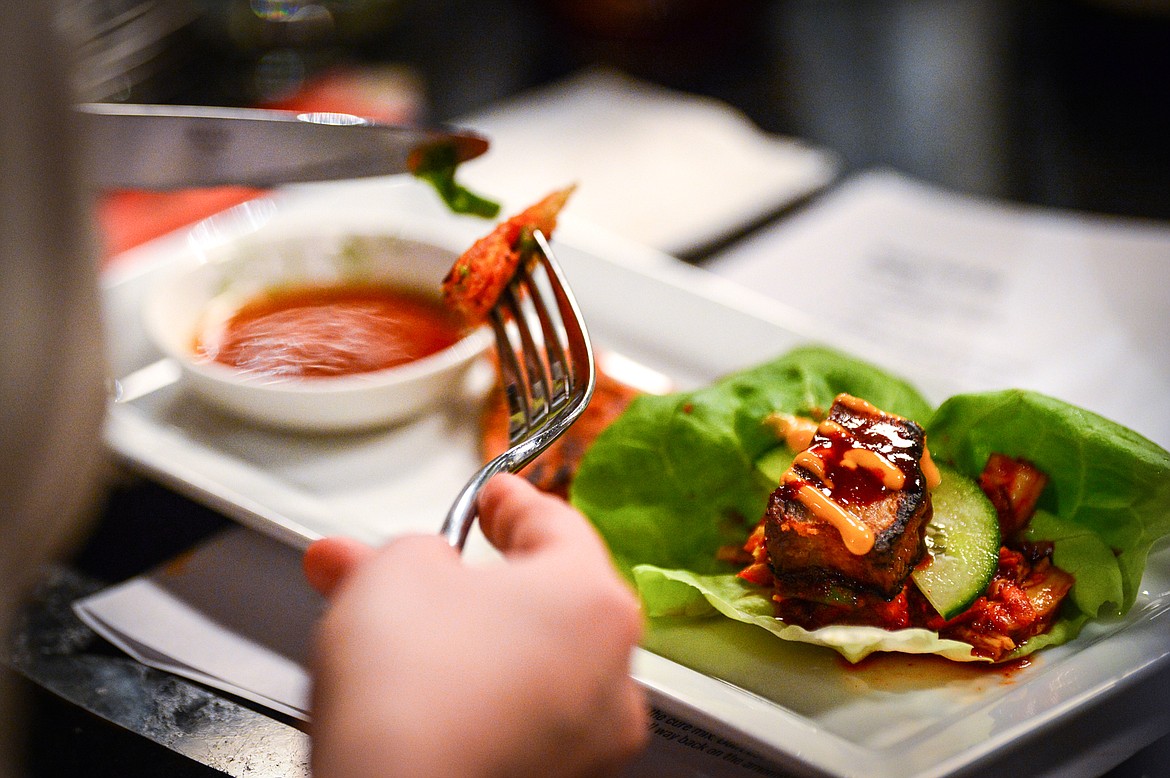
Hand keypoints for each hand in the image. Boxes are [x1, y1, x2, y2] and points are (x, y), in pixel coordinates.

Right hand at [303, 473, 647, 777]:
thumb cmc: (412, 693)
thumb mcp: (395, 572)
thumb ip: (414, 549)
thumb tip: (413, 561)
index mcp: (593, 600)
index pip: (556, 524)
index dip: (511, 501)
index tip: (491, 496)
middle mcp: (612, 671)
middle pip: (541, 598)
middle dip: (472, 578)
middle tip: (421, 565)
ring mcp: (591, 737)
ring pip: (527, 661)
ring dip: (469, 639)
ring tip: (397, 635)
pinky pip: (519, 716)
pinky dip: (477, 697)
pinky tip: (420, 695)